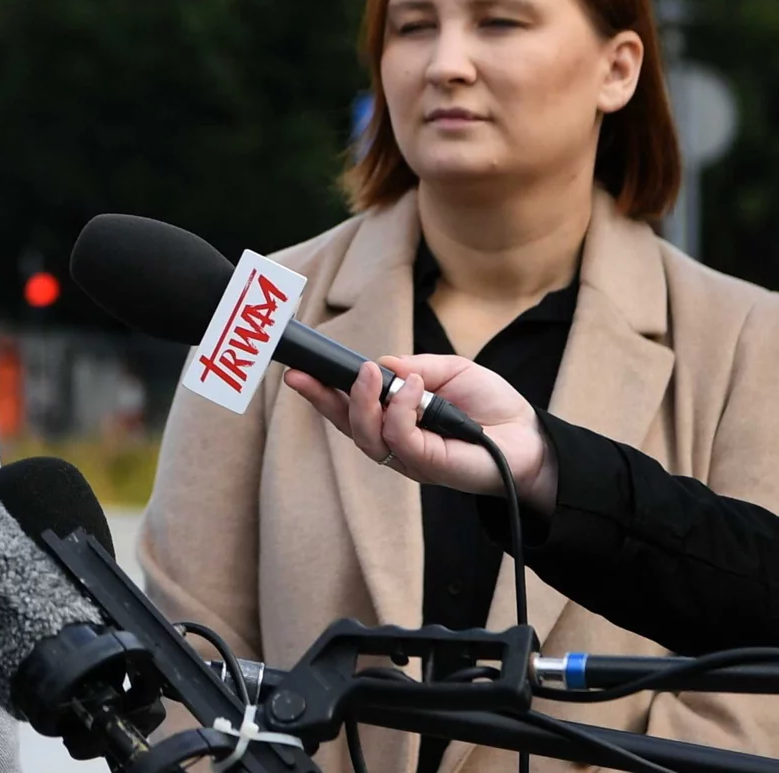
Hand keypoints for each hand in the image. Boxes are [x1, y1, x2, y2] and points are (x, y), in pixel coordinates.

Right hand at [285, 356, 556, 512]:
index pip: (349, 408)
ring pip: (365, 434)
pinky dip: (401, 408)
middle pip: (346, 425)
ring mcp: (409, 458)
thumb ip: (416, 366)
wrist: (531, 437)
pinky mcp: (427, 465)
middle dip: (321, 399)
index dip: (322, 392)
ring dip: (363, 400)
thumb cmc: (493, 405)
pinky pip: (399, 437)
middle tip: (305, 373)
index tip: (298, 371)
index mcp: (395, 420)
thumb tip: (382, 364)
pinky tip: (415, 388)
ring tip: (372, 373)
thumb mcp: (450, 370)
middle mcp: (396, 442)